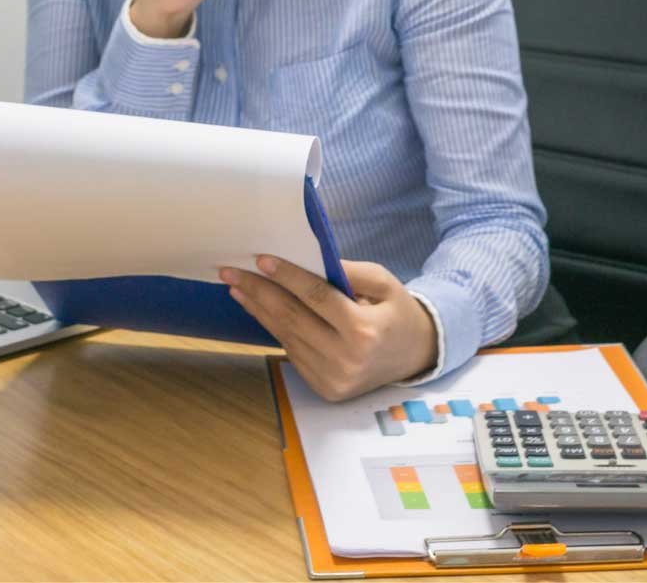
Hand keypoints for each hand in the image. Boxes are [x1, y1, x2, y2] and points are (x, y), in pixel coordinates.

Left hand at [219, 256, 438, 401]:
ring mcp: (332, 378)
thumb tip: (305, 260)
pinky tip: (257, 308)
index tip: (260, 259)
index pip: (316, 298)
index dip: (287, 277)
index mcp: (364, 331)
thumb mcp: (383, 282)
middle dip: (258, 291)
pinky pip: (291, 351)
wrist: (416, 355)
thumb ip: (348, 271)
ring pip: (286, 336)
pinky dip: (273, 328)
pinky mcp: (323, 387)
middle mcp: (346, 359)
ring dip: (257, 309)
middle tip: (230, 271)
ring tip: (236, 287)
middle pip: (292, 318)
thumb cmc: (396, 311)